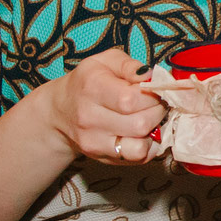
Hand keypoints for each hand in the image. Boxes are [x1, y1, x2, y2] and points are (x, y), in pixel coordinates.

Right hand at [44, 48, 167, 164]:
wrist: (62, 110)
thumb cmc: (88, 81)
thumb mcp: (106, 61)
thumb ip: (130, 66)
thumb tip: (153, 78)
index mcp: (92, 88)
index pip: (131, 99)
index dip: (153, 95)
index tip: (155, 90)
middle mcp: (90, 118)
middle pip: (140, 124)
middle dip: (158, 112)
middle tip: (156, 103)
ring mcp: (94, 142)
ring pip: (140, 147)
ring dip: (153, 133)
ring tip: (149, 118)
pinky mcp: (101, 158)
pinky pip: (137, 159)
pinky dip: (148, 146)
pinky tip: (142, 132)